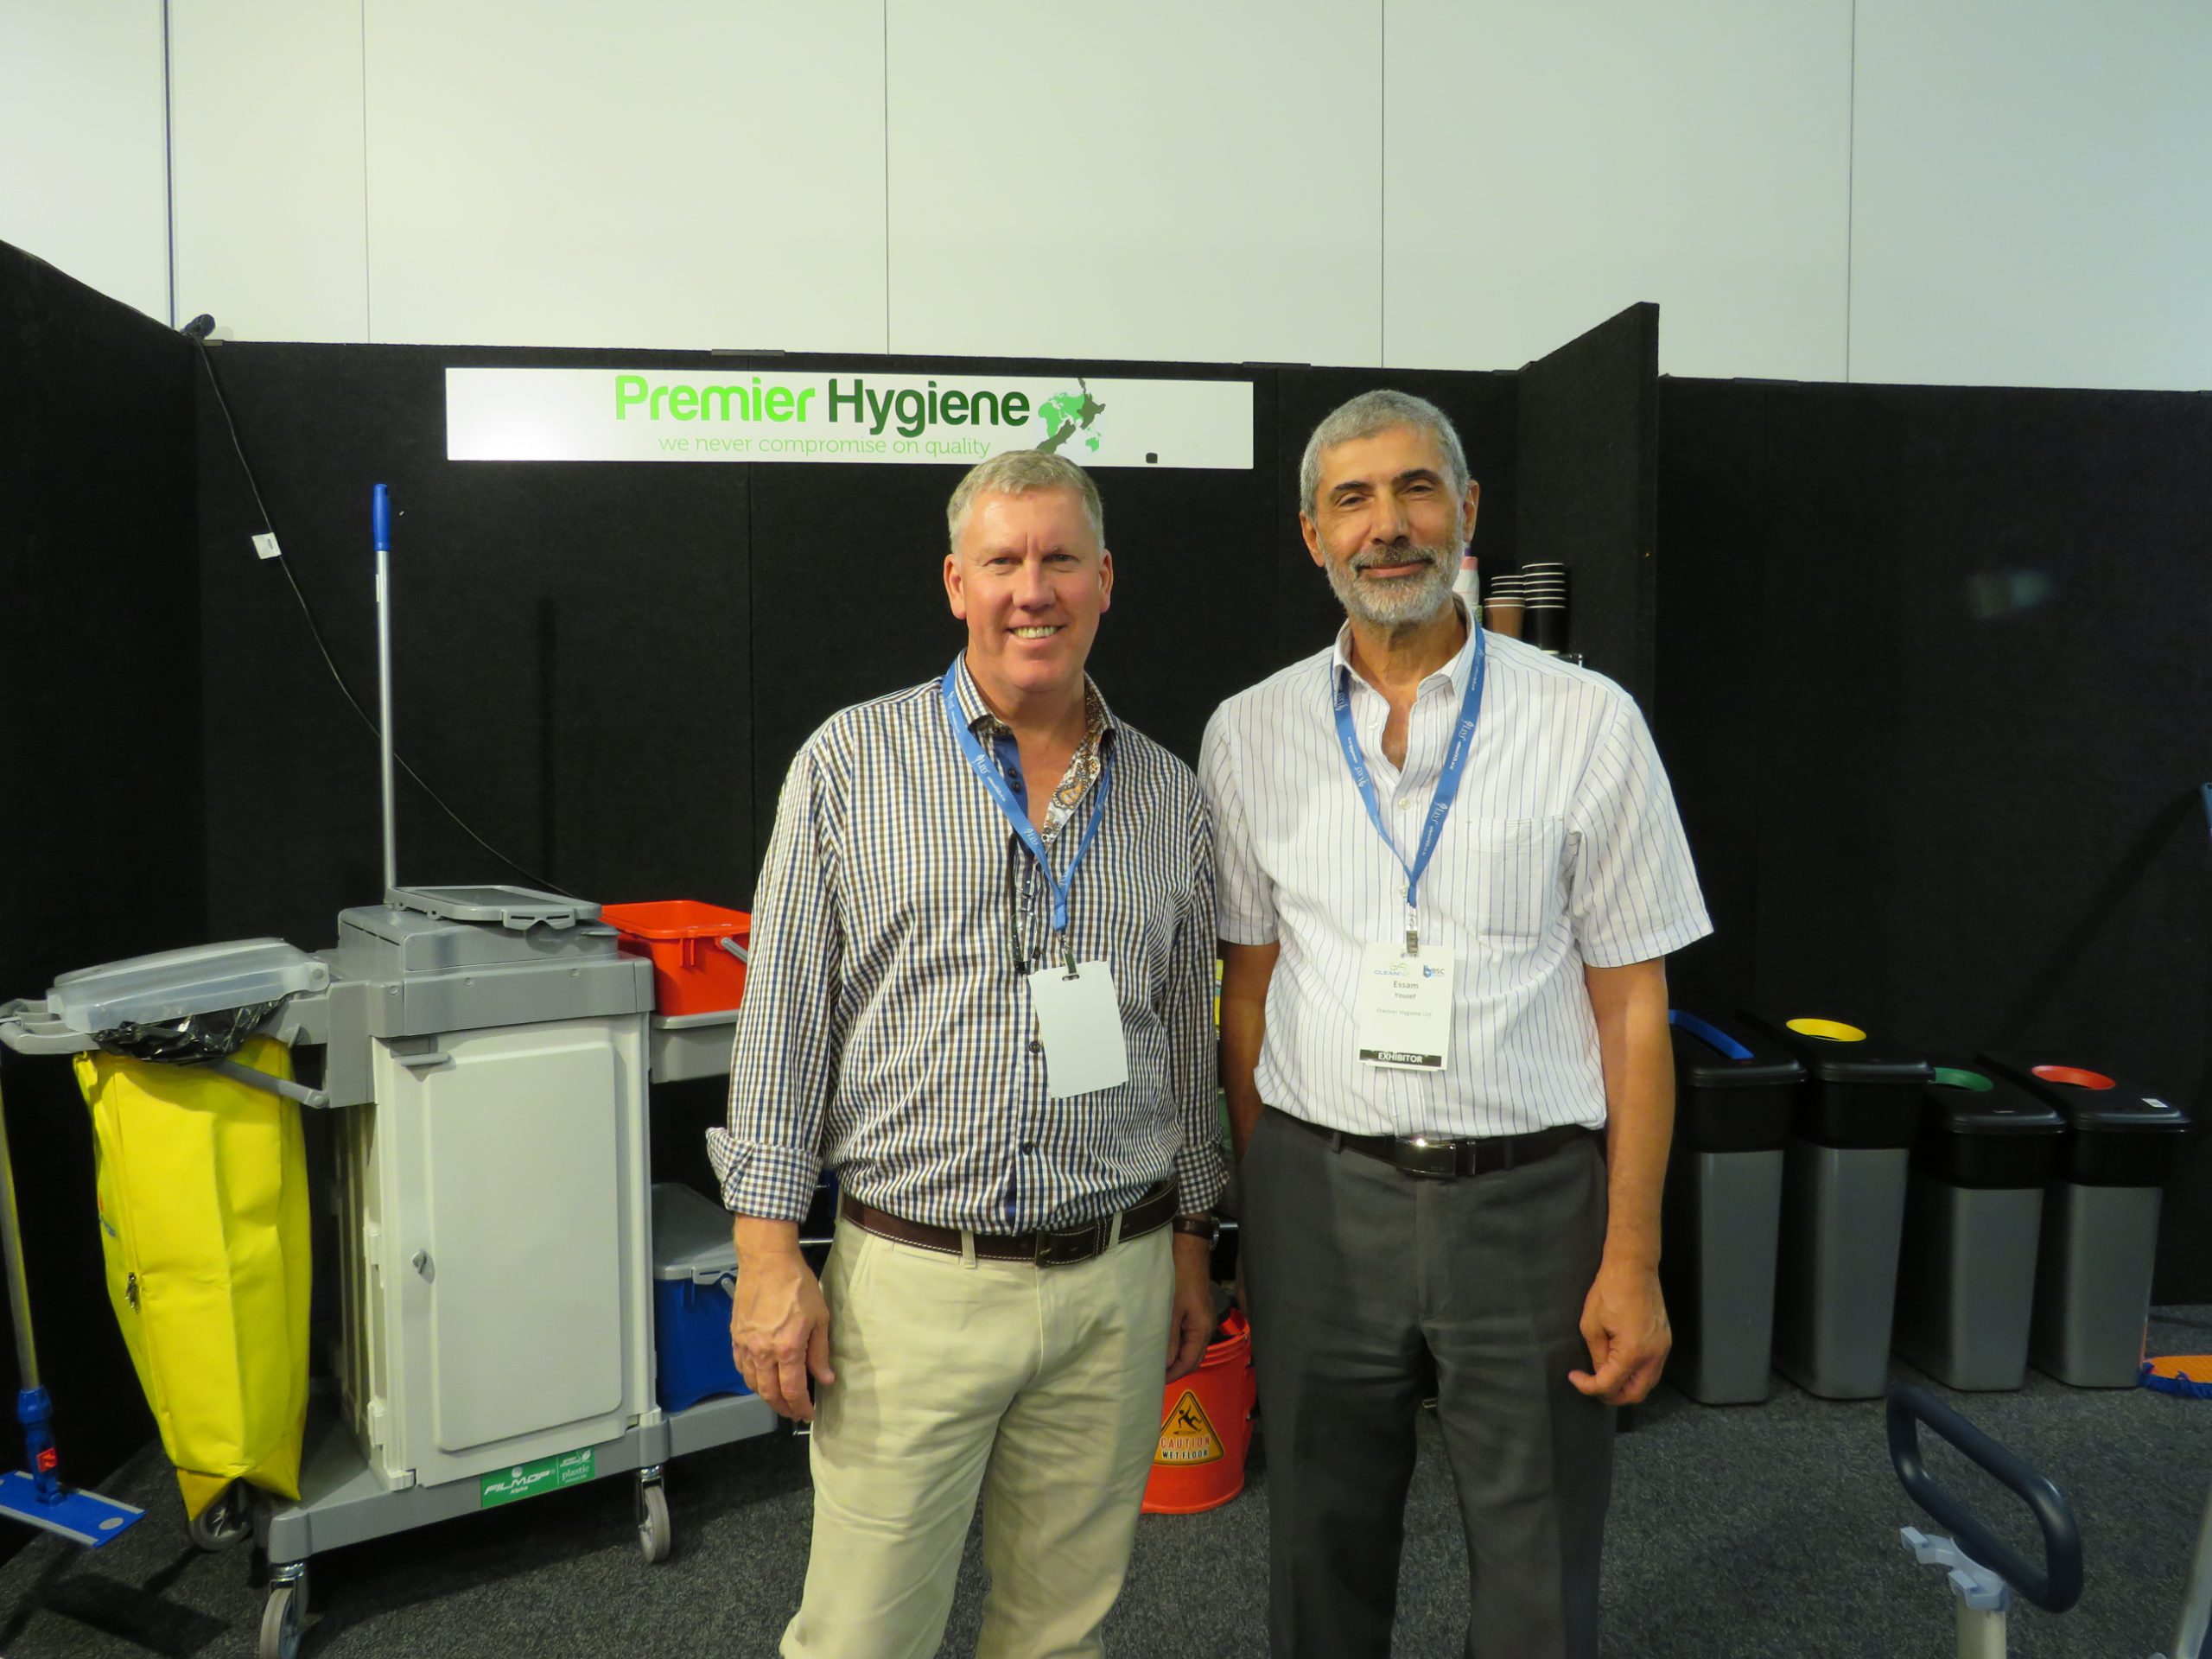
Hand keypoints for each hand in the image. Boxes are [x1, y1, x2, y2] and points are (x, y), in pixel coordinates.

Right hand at [731, 1221, 834, 1421]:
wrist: (767, 1261)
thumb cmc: (798, 1285)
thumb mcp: (820, 1317)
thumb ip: (820, 1352)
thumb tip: (825, 1378)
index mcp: (787, 1348)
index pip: (792, 1390)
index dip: (801, 1407)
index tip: (809, 1413)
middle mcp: (762, 1352)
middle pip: (769, 1393)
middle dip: (783, 1408)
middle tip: (795, 1412)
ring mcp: (745, 1345)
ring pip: (752, 1383)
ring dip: (766, 1396)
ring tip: (780, 1399)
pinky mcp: (735, 1336)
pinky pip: (740, 1367)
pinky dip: (751, 1379)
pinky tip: (760, 1379)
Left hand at [1165, 1233, 1215, 1381]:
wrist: (1187, 1248)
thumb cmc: (1179, 1276)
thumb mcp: (1171, 1309)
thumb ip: (1169, 1338)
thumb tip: (1166, 1364)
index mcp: (1202, 1329)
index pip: (1189, 1363)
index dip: (1174, 1374)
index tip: (1156, 1381)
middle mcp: (1207, 1326)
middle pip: (1194, 1358)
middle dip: (1177, 1369)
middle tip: (1155, 1375)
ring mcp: (1204, 1318)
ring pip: (1192, 1347)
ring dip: (1178, 1356)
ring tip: (1158, 1361)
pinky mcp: (1198, 1310)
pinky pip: (1190, 1335)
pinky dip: (1179, 1343)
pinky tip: (1165, 1342)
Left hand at [1568, 1260, 1669, 1405]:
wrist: (1634, 1266)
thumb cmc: (1609, 1290)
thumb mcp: (1591, 1325)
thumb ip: (1597, 1355)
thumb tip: (1600, 1373)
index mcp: (1633, 1352)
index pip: (1611, 1384)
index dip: (1589, 1387)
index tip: (1574, 1377)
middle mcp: (1654, 1355)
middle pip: (1636, 1393)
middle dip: (1612, 1395)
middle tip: (1592, 1386)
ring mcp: (1663, 1348)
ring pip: (1647, 1383)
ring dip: (1626, 1387)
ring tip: (1604, 1378)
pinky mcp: (1665, 1341)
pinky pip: (1652, 1369)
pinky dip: (1637, 1375)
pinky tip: (1620, 1366)